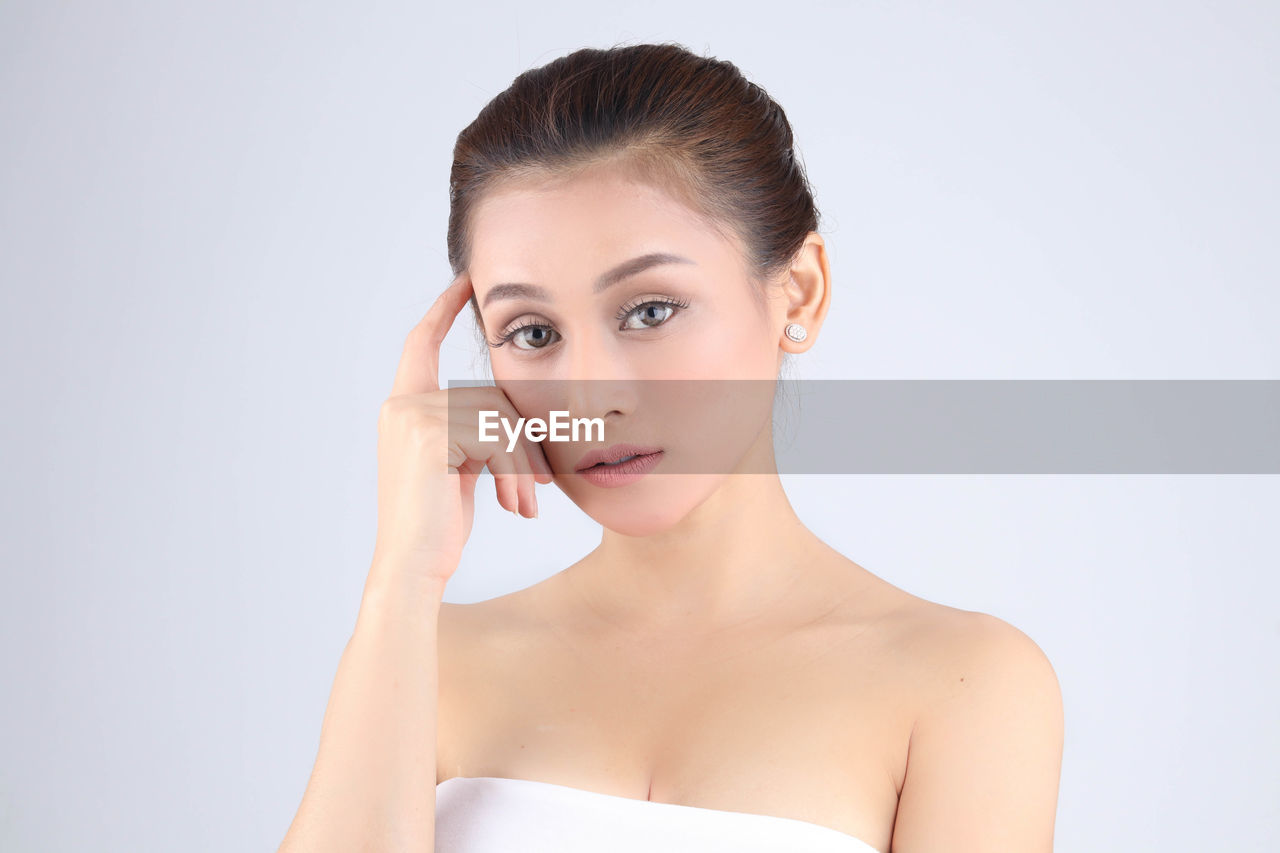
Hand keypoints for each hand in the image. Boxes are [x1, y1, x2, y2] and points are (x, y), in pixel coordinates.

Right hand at [370, 274, 552, 585]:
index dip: (443, 310)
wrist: (413, 567)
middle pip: (488, 397)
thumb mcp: (461, 468)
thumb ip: (477, 434)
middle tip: (542, 487)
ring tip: (527, 505)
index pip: (421, 343)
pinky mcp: (429, 436)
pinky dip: (516, 474)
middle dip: (522, 443)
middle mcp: (401, 405)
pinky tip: (515, 506)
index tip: (465, 281)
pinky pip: (496, 438)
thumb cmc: (438, 526)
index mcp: (403, 408)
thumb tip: (523, 426)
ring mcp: (412, 417)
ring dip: (523, 467)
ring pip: (498, 419)